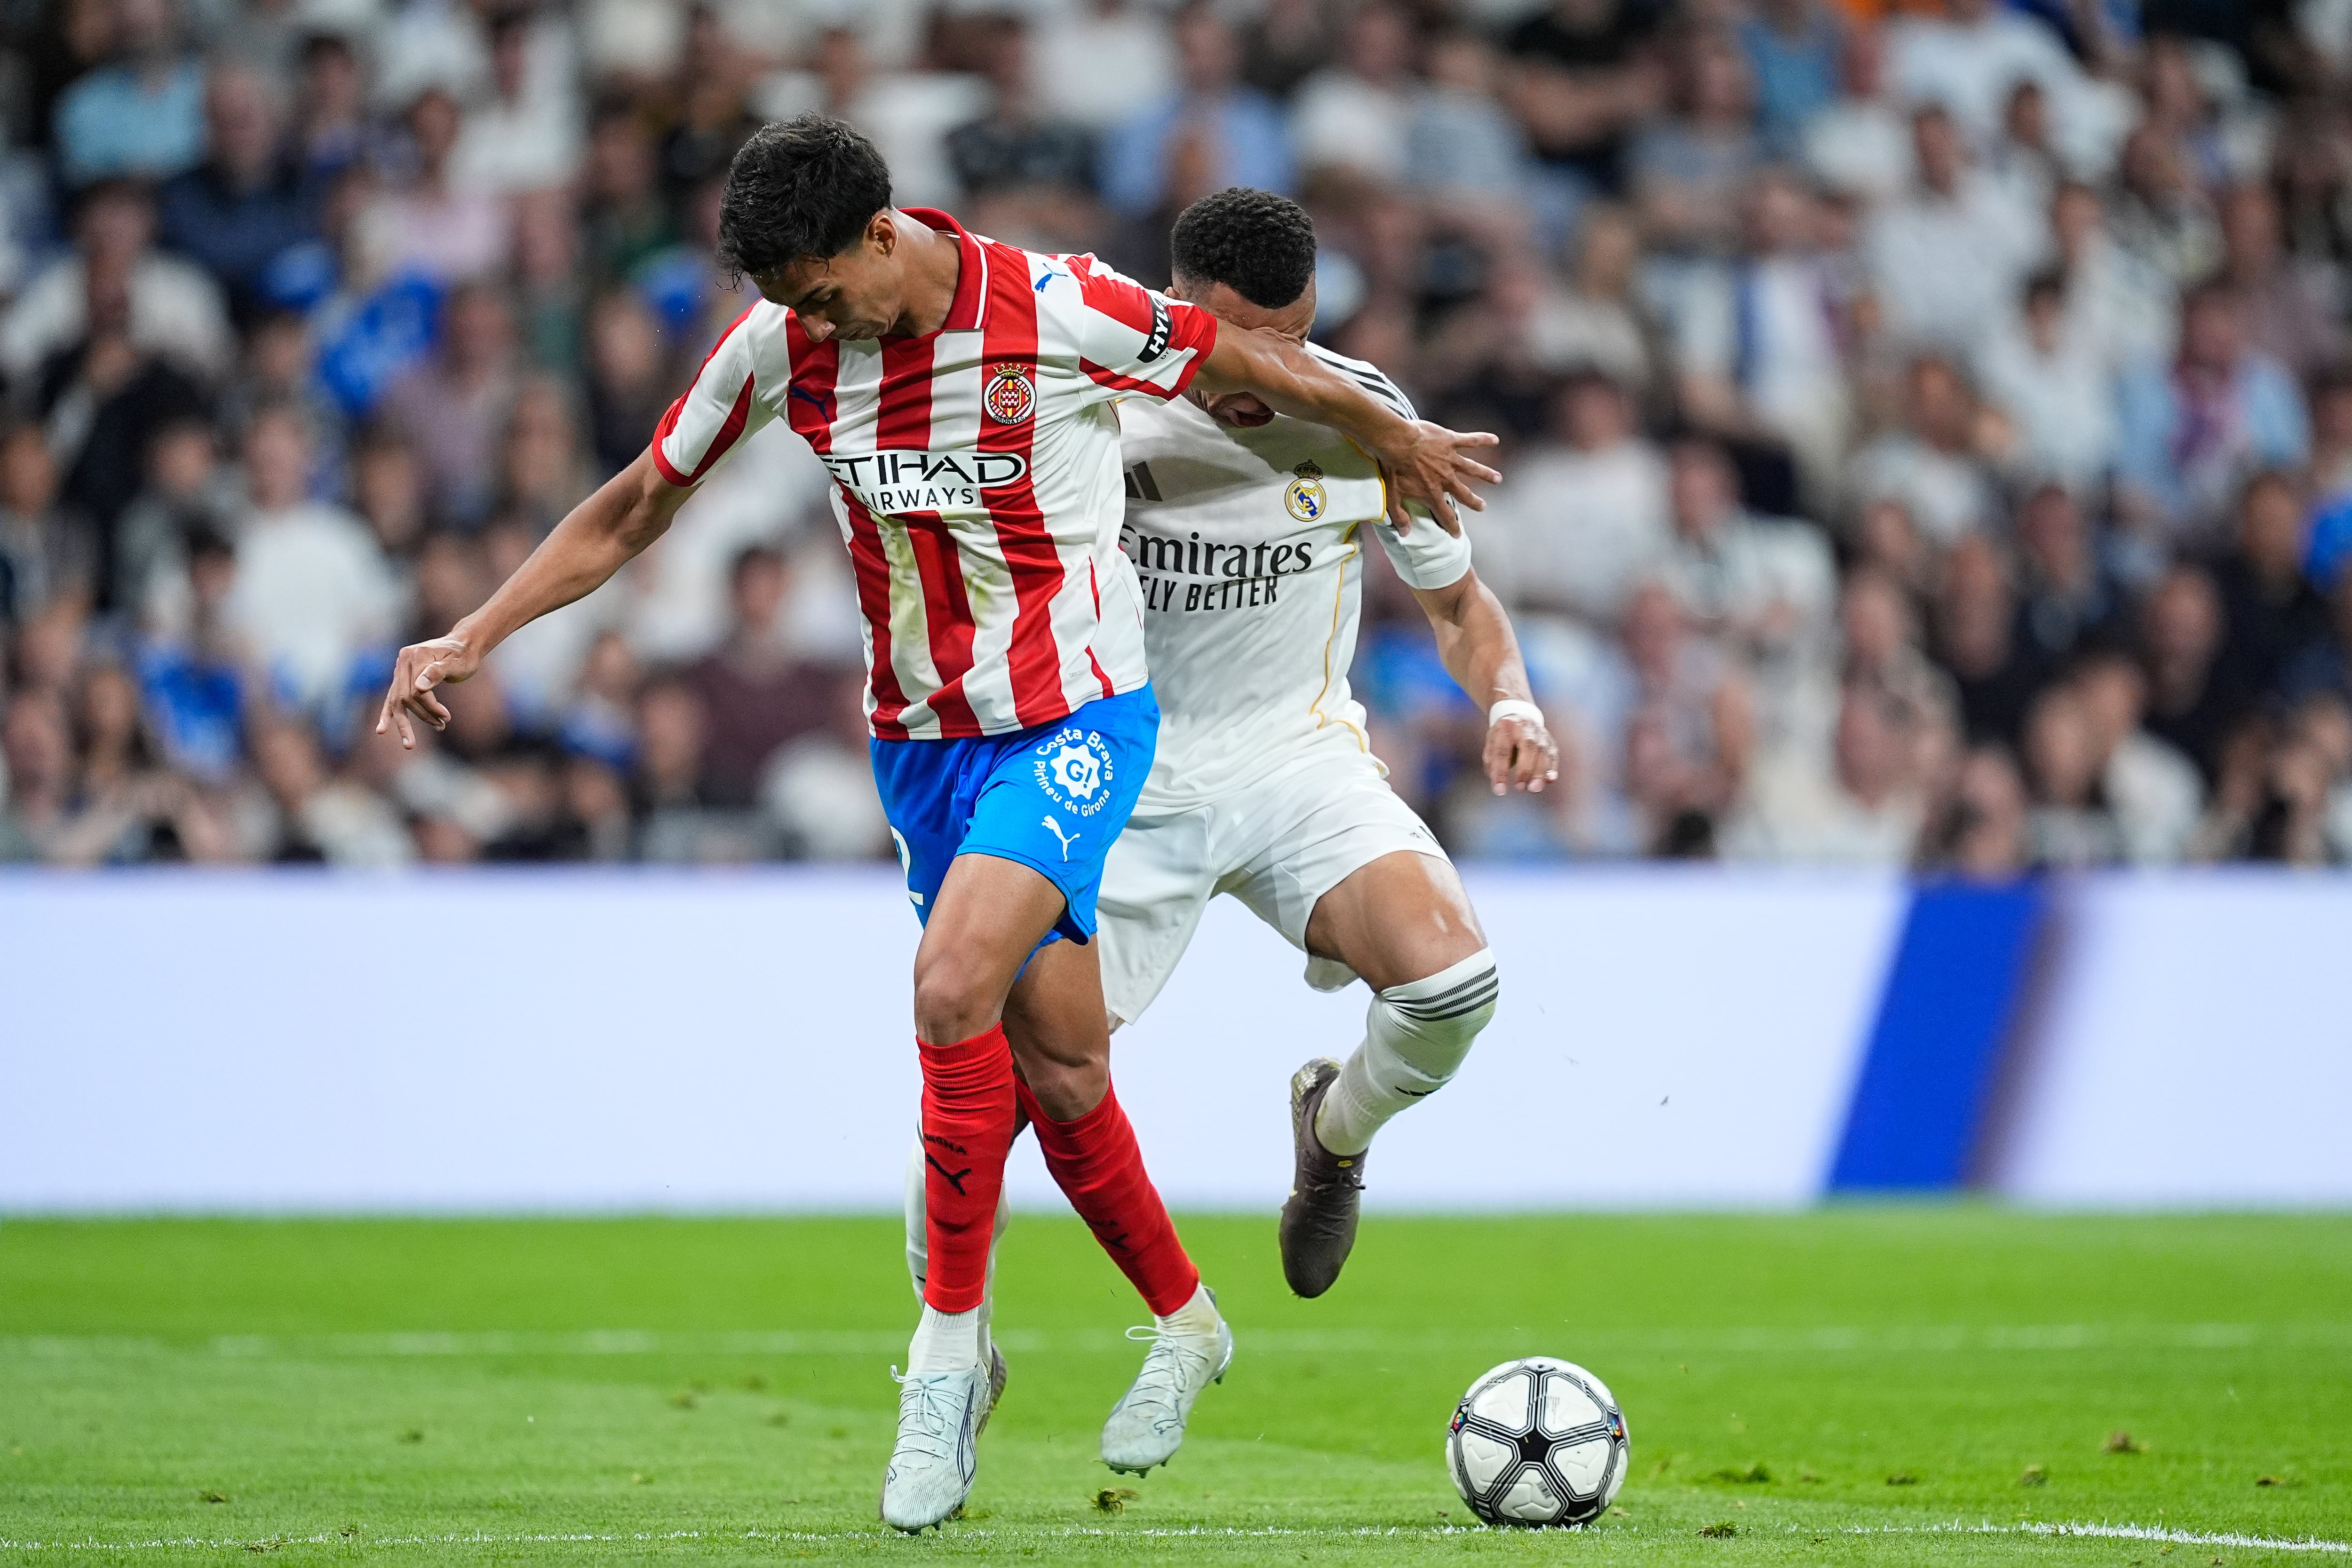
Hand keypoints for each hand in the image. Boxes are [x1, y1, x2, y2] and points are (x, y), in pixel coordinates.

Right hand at [375, 635, 479, 747]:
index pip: (416, 690)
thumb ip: (438, 672)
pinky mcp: (401, 677)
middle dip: (421, 716)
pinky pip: (392, 698)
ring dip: (403, 723)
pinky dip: (388, 714)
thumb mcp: (457, 663)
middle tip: (440, 727)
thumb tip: (419, 687)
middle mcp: (403, 661)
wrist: (462, 645)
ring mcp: (400, 669)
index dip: (430, 706)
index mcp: (415, 656)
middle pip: (405, 697)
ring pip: (396, 700)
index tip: (446, 717)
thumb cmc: (463, 655)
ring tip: (410, 745)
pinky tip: (381, 729)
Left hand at [1376, 421, 1499, 535]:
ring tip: (1498, 479)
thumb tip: (1404, 533)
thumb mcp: (1392, 496)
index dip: (1452, 526)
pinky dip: (1483, 439)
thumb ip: (1399, 516)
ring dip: (1486, 474)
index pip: (1445, 514)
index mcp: (1432, 493)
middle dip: (1474, 501)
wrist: (1396, 442)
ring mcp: (1450, 459)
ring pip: (1473, 469)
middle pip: (1464, 493)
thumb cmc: (1392, 468)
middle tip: (1483, 507)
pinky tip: (1494, 439)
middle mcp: (1446, 479)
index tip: (1458, 534)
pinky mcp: (1451, 441)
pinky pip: (1470, 441)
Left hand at [1485, 711, 1558, 795]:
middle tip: (1520, 788)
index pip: (1502, 751)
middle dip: (1524, 770)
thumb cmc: (1503, 735)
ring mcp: (1540, 733)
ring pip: (1543, 752)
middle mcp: (1525, 727)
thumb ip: (1491, 760)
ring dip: (1539, 772)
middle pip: (1527, 747)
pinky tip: (1550, 780)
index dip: (1500, 772)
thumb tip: (1496, 779)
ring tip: (1534, 788)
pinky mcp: (1550, 741)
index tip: (1499, 790)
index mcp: (1506, 727)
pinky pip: (1553, 754)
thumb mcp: (1491, 741)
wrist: (1519, 715)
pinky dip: (1552, 768)